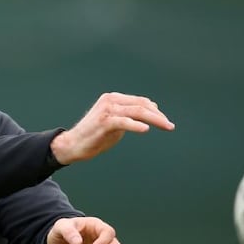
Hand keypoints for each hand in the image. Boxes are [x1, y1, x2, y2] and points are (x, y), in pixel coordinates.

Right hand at [50, 92, 173, 164]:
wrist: (74, 144)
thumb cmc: (95, 135)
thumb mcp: (115, 122)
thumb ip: (129, 116)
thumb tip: (149, 112)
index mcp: (114, 98)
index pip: (140, 101)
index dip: (155, 111)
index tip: (165, 121)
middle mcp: (111, 100)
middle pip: (141, 105)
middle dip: (158, 116)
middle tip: (170, 126)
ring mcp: (107, 110)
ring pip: (136, 112)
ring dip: (154, 120)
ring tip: (166, 126)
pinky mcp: (104, 122)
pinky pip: (123, 122)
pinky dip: (135, 125)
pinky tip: (145, 129)